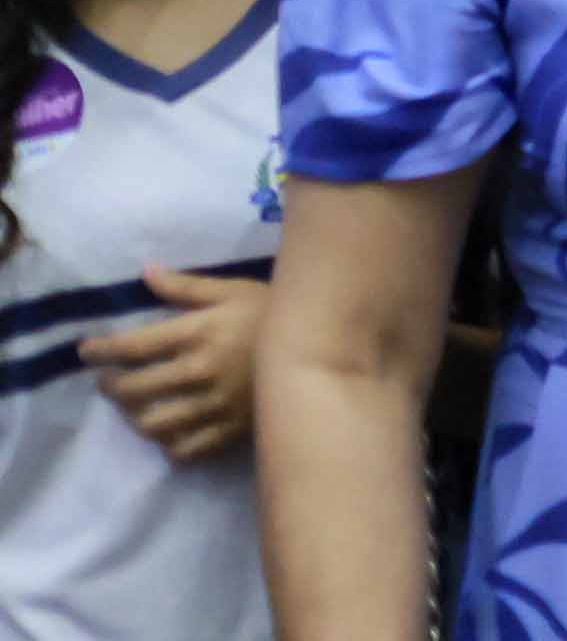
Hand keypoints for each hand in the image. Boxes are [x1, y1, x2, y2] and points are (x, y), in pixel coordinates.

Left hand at [80, 264, 265, 461]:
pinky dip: (168, 444)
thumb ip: (186, 286)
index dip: (101, 351)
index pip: (133, 347)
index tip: (86, 351)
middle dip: (111, 385)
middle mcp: (199, 372)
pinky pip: (184, 449)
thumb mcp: (233, 290)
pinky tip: (168, 432)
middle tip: (108, 379)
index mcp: (198, 334)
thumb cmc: (273, 312)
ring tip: (134, 407)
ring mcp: (213, 406)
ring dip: (133, 416)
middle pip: (134, 389)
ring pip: (152, 424)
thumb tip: (144, 273)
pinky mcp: (229, 430)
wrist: (324, 344)